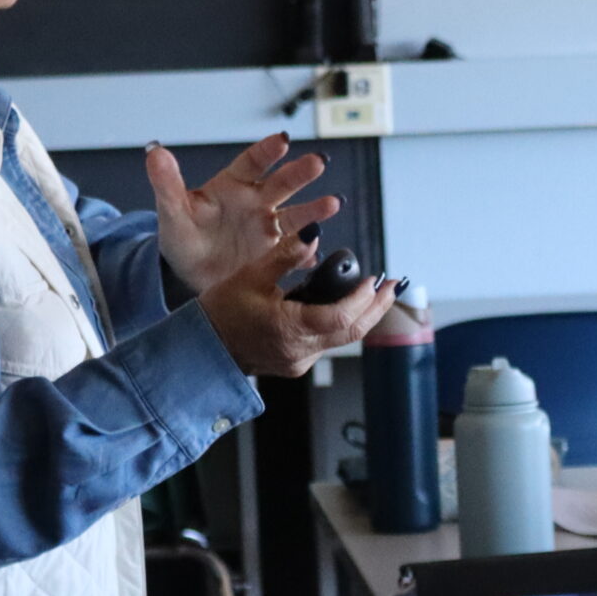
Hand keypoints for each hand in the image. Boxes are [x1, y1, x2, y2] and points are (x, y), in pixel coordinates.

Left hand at [149, 133, 339, 294]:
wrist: (190, 276)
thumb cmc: (182, 238)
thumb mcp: (171, 212)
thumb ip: (166, 184)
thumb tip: (155, 152)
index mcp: (232, 186)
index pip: (251, 164)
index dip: (266, 152)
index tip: (281, 141)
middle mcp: (256, 203)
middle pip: (282, 184)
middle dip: (300, 173)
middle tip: (317, 162)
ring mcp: (269, 229)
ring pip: (296, 216)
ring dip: (314, 210)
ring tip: (332, 203)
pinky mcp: (276, 254)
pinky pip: (295, 251)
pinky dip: (305, 251)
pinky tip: (314, 250)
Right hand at [200, 230, 393, 378]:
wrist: (202, 349)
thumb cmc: (220, 313)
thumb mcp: (250, 275)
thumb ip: (285, 254)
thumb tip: (314, 232)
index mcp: (288, 330)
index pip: (341, 318)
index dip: (363, 299)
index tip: (376, 280)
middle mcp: (299, 351)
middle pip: (353, 332)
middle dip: (378, 307)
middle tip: (394, 285)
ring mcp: (300, 361)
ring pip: (343, 339)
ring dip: (363, 314)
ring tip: (378, 291)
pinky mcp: (297, 363)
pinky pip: (328, 342)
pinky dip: (342, 323)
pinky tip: (349, 305)